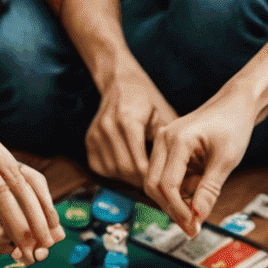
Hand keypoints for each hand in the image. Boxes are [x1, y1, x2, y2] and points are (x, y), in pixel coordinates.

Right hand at [85, 66, 177, 187]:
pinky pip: (101, 167)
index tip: (163, 183)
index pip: (139, 163)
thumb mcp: (163, 116)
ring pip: (113, 170)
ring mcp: (95, 134)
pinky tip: (128, 169)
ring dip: (128, 179)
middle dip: (141, 181)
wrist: (121, 83)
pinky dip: (115, 173)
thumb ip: (167, 142)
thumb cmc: (147, 100)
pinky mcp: (89, 140)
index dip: (152, 177)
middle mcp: (108, 127)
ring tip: (143, 178)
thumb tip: (178, 170)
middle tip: (155, 185)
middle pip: (125, 169)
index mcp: (128, 120)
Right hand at [145, 87, 259, 234]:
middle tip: (192, 226)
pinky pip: (164, 176)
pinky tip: (197, 191)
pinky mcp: (167, 149)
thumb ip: (209, 190)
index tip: (193, 225)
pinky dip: (178, 190)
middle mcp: (164, 139)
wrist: (235, 104)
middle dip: (171, 208)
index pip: (167, 184)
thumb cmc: (234, 125)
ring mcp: (163, 143)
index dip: (179, 210)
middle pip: (153, 185)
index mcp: (177, 139)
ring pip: (156, 183)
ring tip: (199, 205)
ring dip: (174, 201)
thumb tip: (197, 217)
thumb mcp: (226, 160)